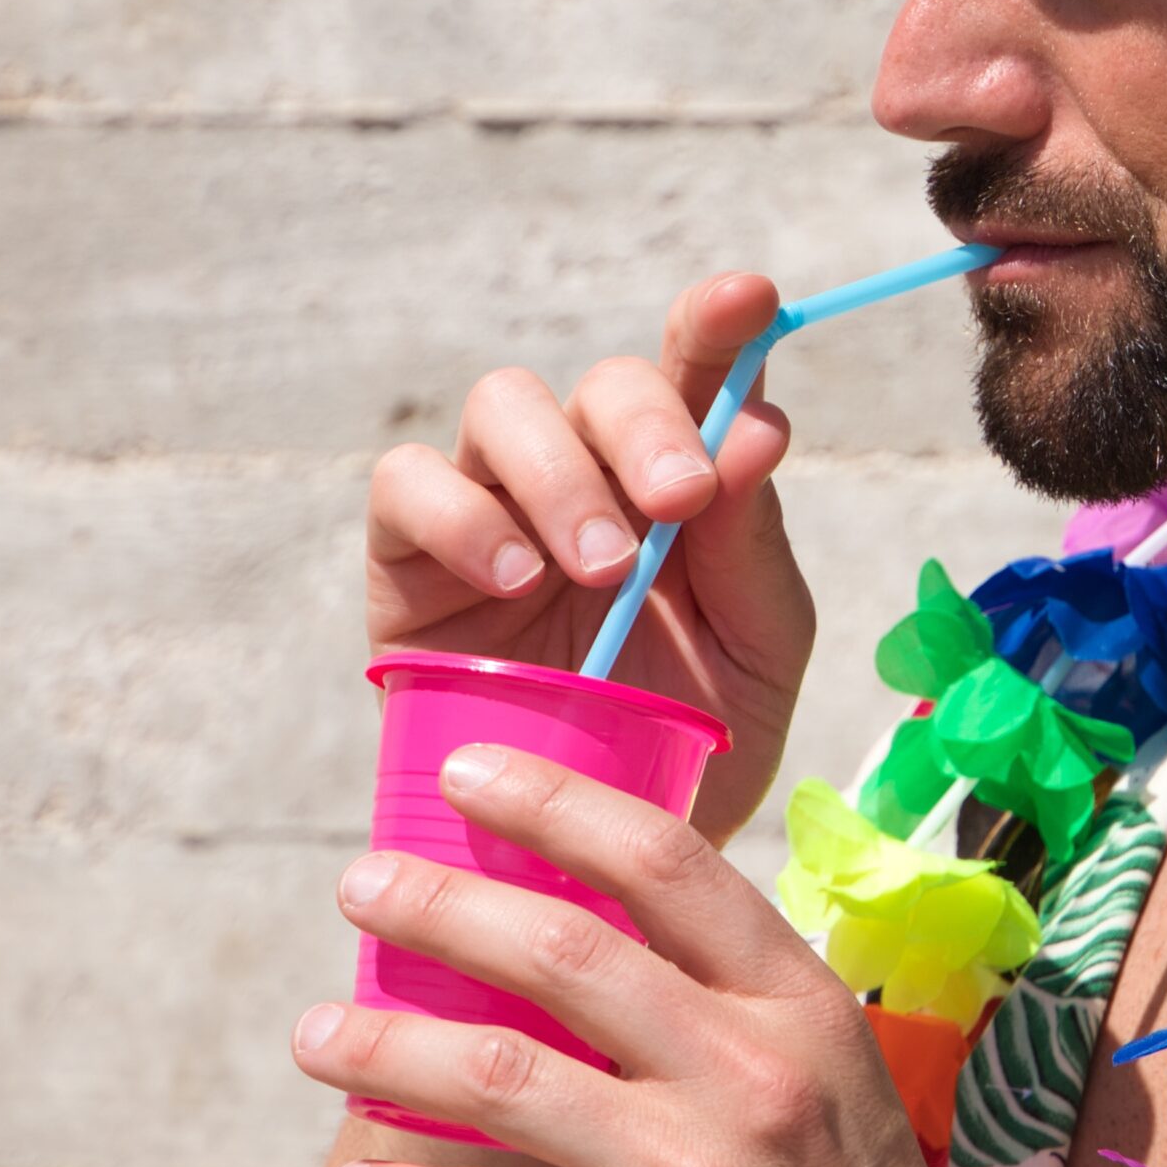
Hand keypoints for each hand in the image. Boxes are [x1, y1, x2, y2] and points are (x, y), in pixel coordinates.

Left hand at [291, 748, 1166, 1166]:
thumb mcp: (838, 1097)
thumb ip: (733, 1021)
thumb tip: (594, 947)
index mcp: (802, 1014)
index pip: (668, 865)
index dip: (557, 803)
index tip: (470, 772)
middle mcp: (749, 1081)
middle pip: (562, 952)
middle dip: (437, 904)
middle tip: (361, 885)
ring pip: (496, 1078)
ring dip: (382, 1048)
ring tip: (315, 1036)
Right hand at [367, 271, 811, 841]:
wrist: (592, 868)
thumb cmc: (684, 747)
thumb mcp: (754, 659)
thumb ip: (753, 549)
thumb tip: (757, 429)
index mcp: (682, 484)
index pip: (702, 374)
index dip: (718, 323)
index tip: (748, 298)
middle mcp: (589, 473)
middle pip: (605, 383)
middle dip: (649, 423)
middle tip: (679, 502)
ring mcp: (493, 505)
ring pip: (503, 406)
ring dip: (562, 471)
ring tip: (604, 564)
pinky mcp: (409, 557)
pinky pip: (409, 484)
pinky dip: (464, 516)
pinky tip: (516, 578)